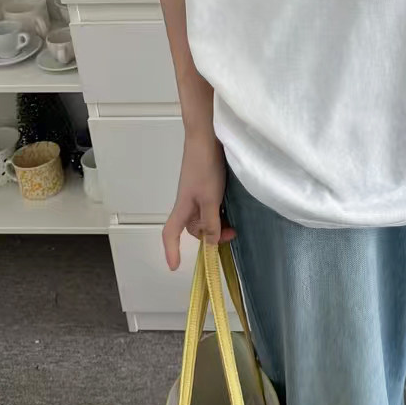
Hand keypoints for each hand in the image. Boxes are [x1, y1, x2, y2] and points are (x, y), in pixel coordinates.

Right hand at [162, 133, 235, 270]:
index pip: (171, 233)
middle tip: (232, 234)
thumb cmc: (205, 168)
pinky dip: (219, 211)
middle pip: (194, 228)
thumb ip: (210, 222)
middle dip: (210, 236)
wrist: (206, 137)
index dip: (171, 250)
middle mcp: (187, 202)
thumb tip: (210, 243)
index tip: (175, 267)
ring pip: (204, 217)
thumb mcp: (210, 199)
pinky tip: (231, 208)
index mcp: (183, 208)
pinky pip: (210, 205)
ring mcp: (197, 192)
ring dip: (217, 223)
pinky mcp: (206, 184)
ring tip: (234, 224)